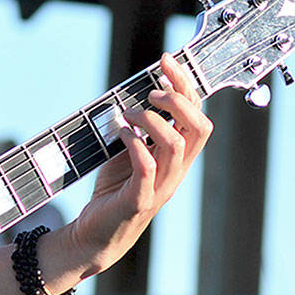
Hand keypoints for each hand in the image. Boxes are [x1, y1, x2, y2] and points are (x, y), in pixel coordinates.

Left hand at [66, 53, 212, 276]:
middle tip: (151, 89)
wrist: (94, 234)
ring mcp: (160, 187)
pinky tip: (121, 132)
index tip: (166, 60)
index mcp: (176, 158)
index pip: (196, 117)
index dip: (186, 86)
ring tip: (129, 111)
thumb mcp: (129, 154)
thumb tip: (135, 95)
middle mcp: (175, 171)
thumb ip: (138, 130)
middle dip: (179, 99)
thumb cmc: (114, 192)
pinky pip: (148, 169)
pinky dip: (135, 145)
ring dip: (153, 120)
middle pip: (199, 129)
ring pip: (178, 146)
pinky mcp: (139, 201)